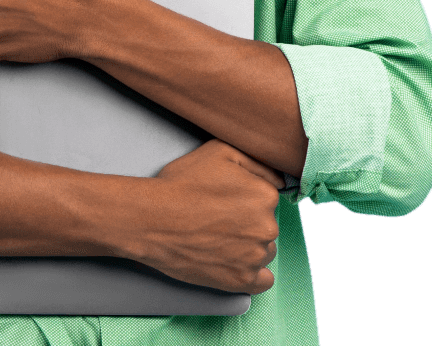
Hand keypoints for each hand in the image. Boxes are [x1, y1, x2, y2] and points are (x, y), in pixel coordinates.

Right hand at [127, 139, 283, 294]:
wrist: (153, 220)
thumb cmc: (181, 184)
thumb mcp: (219, 151)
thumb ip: (256, 161)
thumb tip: (278, 178)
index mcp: (264, 195)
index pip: (267, 198)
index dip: (244, 196)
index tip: (226, 199)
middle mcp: (267, 227)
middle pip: (266, 224)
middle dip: (247, 221)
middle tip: (218, 218)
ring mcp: (255, 256)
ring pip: (264, 250)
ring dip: (248, 246)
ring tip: (219, 237)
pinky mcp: (242, 280)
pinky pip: (263, 280)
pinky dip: (251, 272)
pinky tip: (233, 260)